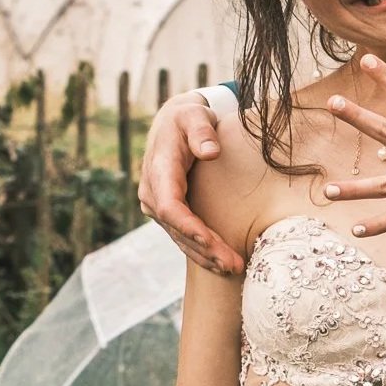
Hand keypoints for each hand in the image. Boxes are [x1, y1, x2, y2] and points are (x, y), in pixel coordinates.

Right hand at [137, 90, 242, 276]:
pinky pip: (183, 236)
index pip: (169, 206)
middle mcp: (152, 192)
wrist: (174, 124)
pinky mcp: (168, 212)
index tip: (210, 242)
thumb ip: (201, 132)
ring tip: (233, 269)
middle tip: (233, 264)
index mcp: (159, 170)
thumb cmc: (188, 118)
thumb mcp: (194, 116)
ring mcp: (157, 205)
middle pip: (177, 228)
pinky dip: (202, 251)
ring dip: (205, 256)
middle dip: (205, 249)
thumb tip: (210, 151)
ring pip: (180, 237)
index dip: (188, 226)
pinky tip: (222, 264)